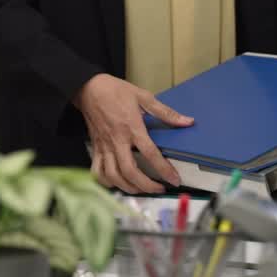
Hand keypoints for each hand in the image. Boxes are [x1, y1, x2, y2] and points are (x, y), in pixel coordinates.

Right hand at [73, 74, 192, 193]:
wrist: (88, 88)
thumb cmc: (115, 91)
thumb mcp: (143, 96)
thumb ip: (166, 112)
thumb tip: (188, 121)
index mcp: (132, 127)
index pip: (150, 153)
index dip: (164, 169)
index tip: (174, 180)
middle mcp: (117, 140)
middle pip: (130, 172)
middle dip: (146, 186)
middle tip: (159, 189)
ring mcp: (104, 146)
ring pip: (113, 176)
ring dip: (128, 187)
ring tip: (141, 189)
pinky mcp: (95, 148)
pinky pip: (97, 171)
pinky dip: (106, 182)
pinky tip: (116, 183)